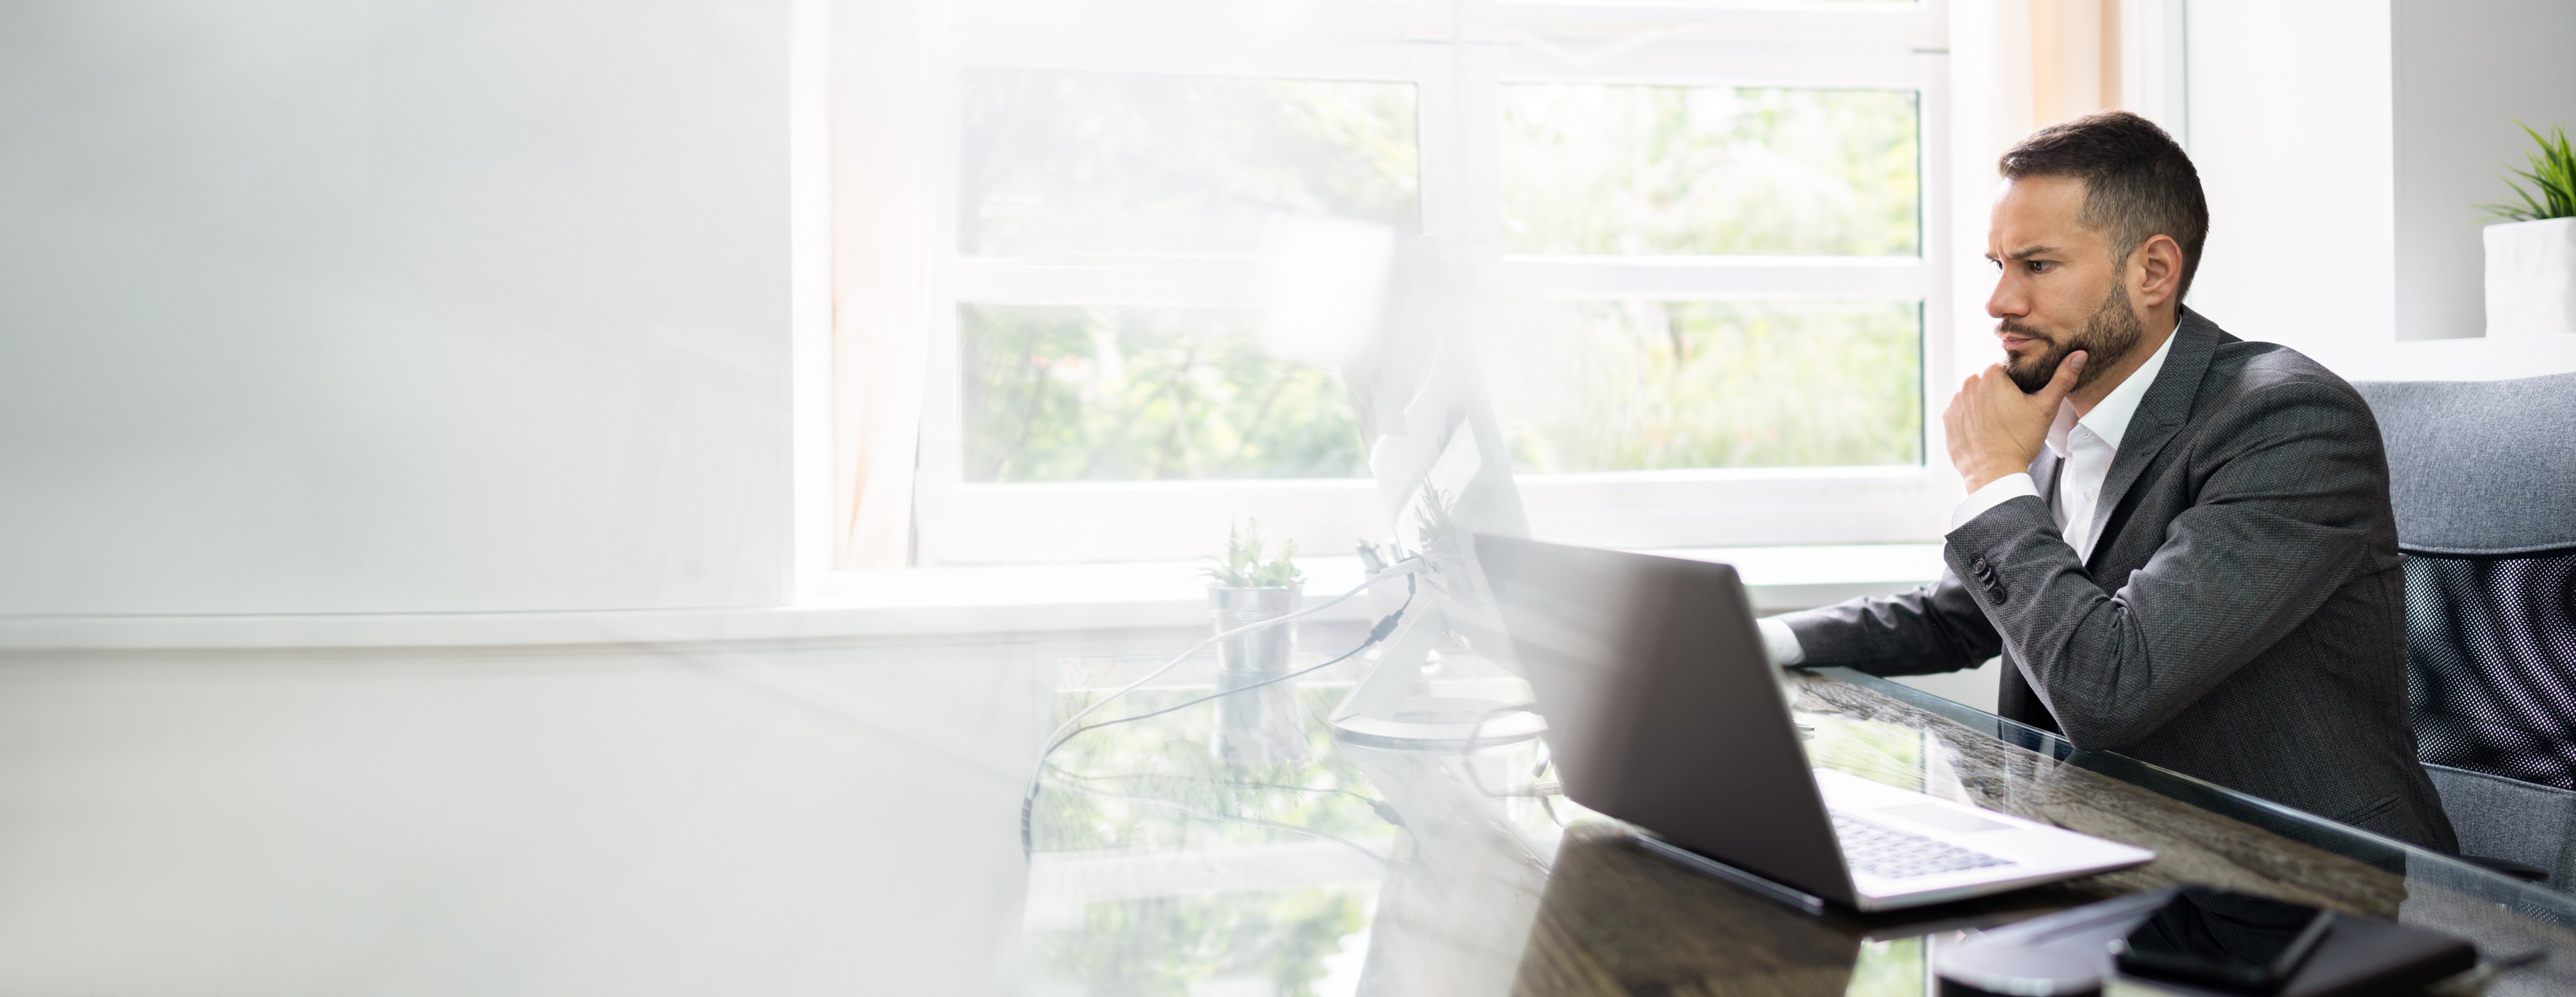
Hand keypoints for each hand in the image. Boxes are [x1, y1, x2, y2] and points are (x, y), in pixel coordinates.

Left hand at [1944, 351, 2084, 491]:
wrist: (1995, 472)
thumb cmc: (2021, 440)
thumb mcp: (2046, 408)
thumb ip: (2062, 379)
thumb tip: (2080, 354)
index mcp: (1991, 375)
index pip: (2006, 373)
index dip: (2016, 388)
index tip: (2021, 405)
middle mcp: (1968, 384)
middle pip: (1989, 385)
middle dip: (1999, 397)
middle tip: (2011, 418)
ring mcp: (1955, 402)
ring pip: (1975, 399)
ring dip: (1984, 408)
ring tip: (1998, 427)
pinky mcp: (1947, 420)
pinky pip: (1962, 414)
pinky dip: (1971, 421)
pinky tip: (1984, 433)